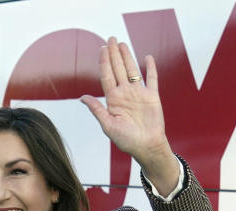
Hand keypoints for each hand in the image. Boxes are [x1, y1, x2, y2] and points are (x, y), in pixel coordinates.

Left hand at [80, 37, 178, 193]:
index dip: (104, 62)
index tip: (102, 48)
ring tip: (122, 44)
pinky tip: (147, 57)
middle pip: (118, 69)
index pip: (107, 76)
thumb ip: (97, 110)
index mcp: (113, 100)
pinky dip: (150, 68)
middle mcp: (125, 94)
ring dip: (128, 57)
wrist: (146, 146)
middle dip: (114, 54)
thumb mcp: (108, 125)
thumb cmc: (126, 140)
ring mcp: (138, 94)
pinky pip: (152, 79)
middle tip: (111, 38)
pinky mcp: (152, 96)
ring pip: (133, 70)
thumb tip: (82, 97)